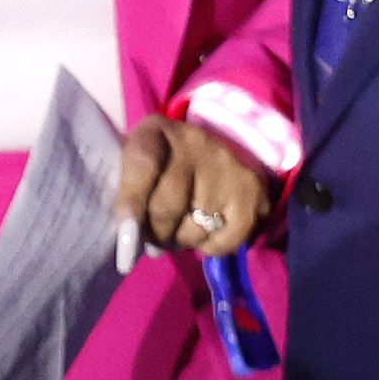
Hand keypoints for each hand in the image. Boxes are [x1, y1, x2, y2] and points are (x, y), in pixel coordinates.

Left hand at [115, 112, 270, 256]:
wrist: (211, 149)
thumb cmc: (161, 165)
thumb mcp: (134, 165)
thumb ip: (127, 196)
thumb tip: (131, 246)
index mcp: (156, 132)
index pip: (143, 163)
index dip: (132, 202)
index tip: (126, 236)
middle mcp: (195, 142)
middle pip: (168, 206)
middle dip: (155, 233)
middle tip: (152, 237)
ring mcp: (227, 165)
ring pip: (195, 228)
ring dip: (181, 241)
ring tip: (178, 231)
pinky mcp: (252, 189)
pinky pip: (228, 238)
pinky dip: (211, 247)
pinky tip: (204, 235)